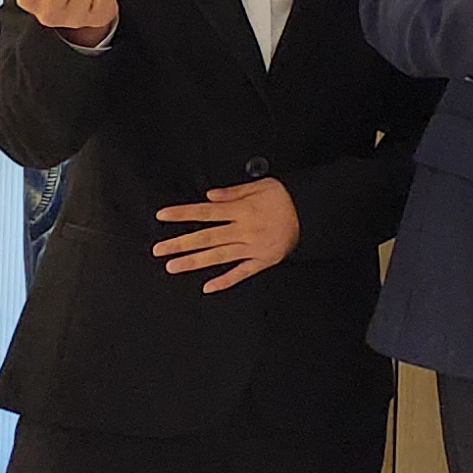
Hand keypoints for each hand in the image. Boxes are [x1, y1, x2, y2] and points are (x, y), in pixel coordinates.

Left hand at [154, 176, 300, 291]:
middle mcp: (244, 230)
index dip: (183, 214)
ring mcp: (253, 248)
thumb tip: (209, 196)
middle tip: (158, 250)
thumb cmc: (288, 197)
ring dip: (195, 262)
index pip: (206, 212)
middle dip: (181, 243)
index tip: (162, 216)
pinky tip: (208, 287)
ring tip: (172, 267)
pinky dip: (225, 281)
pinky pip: (242, 273)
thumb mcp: (261, 185)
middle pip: (207, 237)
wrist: (314, 213)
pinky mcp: (264, 261)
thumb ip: (234, 192)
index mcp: (242, 210)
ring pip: (219, 256)